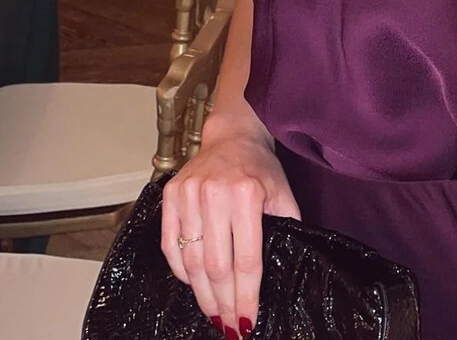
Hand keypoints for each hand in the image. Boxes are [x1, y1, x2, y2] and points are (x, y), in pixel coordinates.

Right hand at [161, 132, 300, 338]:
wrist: (232, 136)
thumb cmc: (260, 169)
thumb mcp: (283, 195)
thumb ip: (287, 231)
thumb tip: (285, 274)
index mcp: (246, 194)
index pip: (247, 260)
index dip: (247, 297)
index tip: (248, 323)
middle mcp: (214, 193)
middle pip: (216, 266)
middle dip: (224, 304)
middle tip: (230, 327)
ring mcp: (189, 192)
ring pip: (191, 260)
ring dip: (202, 295)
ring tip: (213, 314)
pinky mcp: (171, 194)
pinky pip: (169, 244)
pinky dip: (179, 271)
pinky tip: (193, 285)